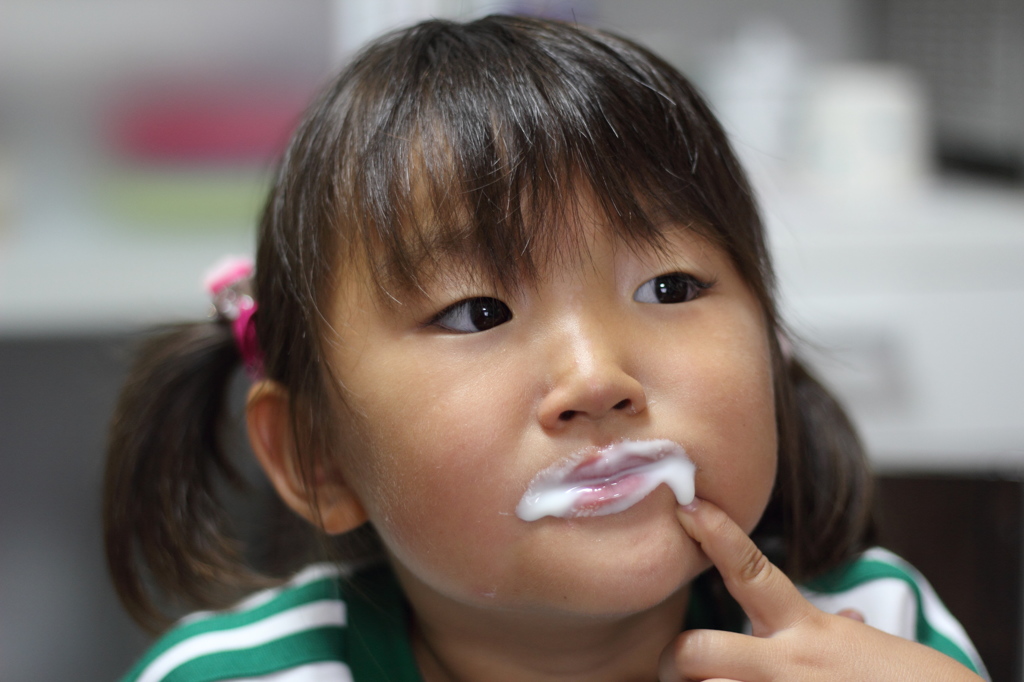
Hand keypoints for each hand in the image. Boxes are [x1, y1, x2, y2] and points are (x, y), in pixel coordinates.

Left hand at [659, 498, 983, 681]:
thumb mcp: (870, 651)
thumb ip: (839, 632)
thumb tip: (842, 617)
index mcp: (809, 632)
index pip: (751, 572)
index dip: (717, 536)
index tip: (689, 508)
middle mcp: (790, 666)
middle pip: (700, 649)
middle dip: (678, 659)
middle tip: (676, 667)